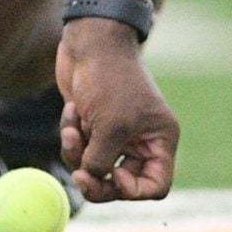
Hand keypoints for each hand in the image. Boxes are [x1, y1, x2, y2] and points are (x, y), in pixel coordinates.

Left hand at [57, 19, 178, 203]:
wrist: (91, 41)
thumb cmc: (109, 79)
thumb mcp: (110, 127)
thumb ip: (101, 163)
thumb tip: (90, 179)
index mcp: (159, 139)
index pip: (156, 186)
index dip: (133, 190)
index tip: (114, 176)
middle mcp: (141, 140)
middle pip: (121, 183)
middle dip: (97, 179)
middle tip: (78, 175)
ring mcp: (116, 133)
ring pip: (94, 167)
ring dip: (78, 153)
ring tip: (73, 128)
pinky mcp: (93, 125)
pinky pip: (79, 148)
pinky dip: (71, 136)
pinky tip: (71, 110)